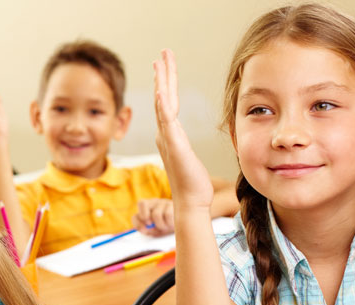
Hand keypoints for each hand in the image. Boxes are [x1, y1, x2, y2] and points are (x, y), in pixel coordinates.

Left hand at [132, 198, 174, 235]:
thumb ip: (149, 230)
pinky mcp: (172, 204)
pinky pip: (167, 215)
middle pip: (142, 203)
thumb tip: (145, 230)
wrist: (183, 224)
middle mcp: (152, 203)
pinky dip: (169, 223)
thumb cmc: (166, 227)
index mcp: (145, 210)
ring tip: (165, 227)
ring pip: (156, 214)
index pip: (136, 215)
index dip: (137, 223)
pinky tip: (172, 225)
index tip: (143, 231)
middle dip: (144, 216)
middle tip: (150, 225)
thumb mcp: (156, 231)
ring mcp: (162, 202)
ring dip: (160, 225)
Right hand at [153, 50, 213, 211]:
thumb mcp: (190, 159)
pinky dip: (162, 106)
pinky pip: (167, 122)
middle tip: (162, 53)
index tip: (164, 65)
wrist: (191, 201)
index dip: (166, 82)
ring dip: (162, 81)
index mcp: (170, 135)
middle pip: (163, 97)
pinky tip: (162, 92)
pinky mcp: (174, 146)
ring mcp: (169, 139)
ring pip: (164, 103)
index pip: (167, 103)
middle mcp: (166, 134)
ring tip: (161, 62)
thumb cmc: (193, 184)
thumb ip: (184, 148)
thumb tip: (183, 145)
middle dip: (163, 73)